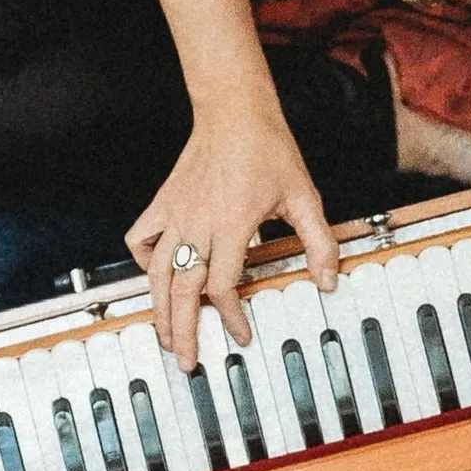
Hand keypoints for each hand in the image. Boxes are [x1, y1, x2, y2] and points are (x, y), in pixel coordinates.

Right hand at [125, 104, 338, 368]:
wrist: (234, 109)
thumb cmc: (268, 149)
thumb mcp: (303, 197)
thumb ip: (319, 242)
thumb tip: (328, 281)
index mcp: (233, 225)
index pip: (223, 286)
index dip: (231, 316)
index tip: (241, 334)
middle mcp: (198, 223)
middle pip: (182, 290)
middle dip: (183, 331)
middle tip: (187, 361)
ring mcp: (175, 213)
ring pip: (156, 273)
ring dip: (158, 309)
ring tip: (164, 336)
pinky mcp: (162, 202)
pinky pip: (141, 239)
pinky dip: (143, 262)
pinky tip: (155, 276)